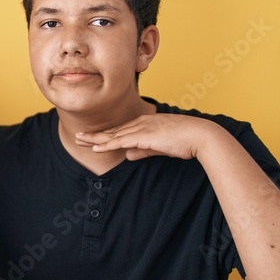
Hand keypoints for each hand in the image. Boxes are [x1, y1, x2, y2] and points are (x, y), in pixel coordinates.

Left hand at [75, 113, 225, 161]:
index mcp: (146, 123)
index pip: (121, 130)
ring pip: (113, 135)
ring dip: (95, 138)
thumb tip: (129, 156)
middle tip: (78, 137)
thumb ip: (144, 151)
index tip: (92, 137)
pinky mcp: (144, 136)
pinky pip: (121, 142)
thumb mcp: (161, 147)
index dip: (105, 134)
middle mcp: (141, 123)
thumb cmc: (186, 141)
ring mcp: (142, 128)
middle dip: (94, 135)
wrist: (201, 136)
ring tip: (79, 140)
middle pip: (113, 131)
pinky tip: (95, 147)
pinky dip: (107, 144)